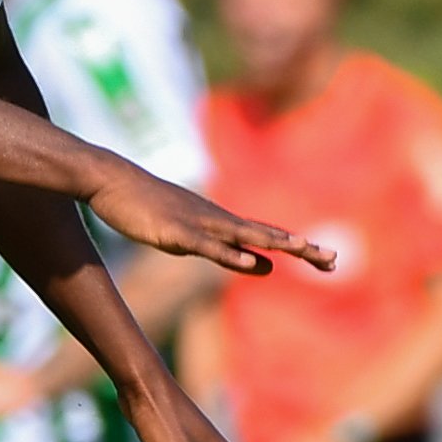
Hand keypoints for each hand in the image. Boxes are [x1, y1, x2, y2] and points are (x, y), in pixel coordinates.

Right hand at [84, 161, 333, 276]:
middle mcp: (216, 219)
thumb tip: (254, 262)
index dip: (296, 247)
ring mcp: (197, 224)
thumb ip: (219, 249)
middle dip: (300, 248)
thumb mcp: (185, 235)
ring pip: (243, 235)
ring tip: (304, 250)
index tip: (326, 258)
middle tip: (333, 259)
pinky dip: (231, 253)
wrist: (109, 179)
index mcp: (219, 221)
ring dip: (274, 242)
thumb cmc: (142, 206)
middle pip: (265, 234)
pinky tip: (251, 261)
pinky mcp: (174, 232)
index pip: (265, 235)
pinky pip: (207, 245)